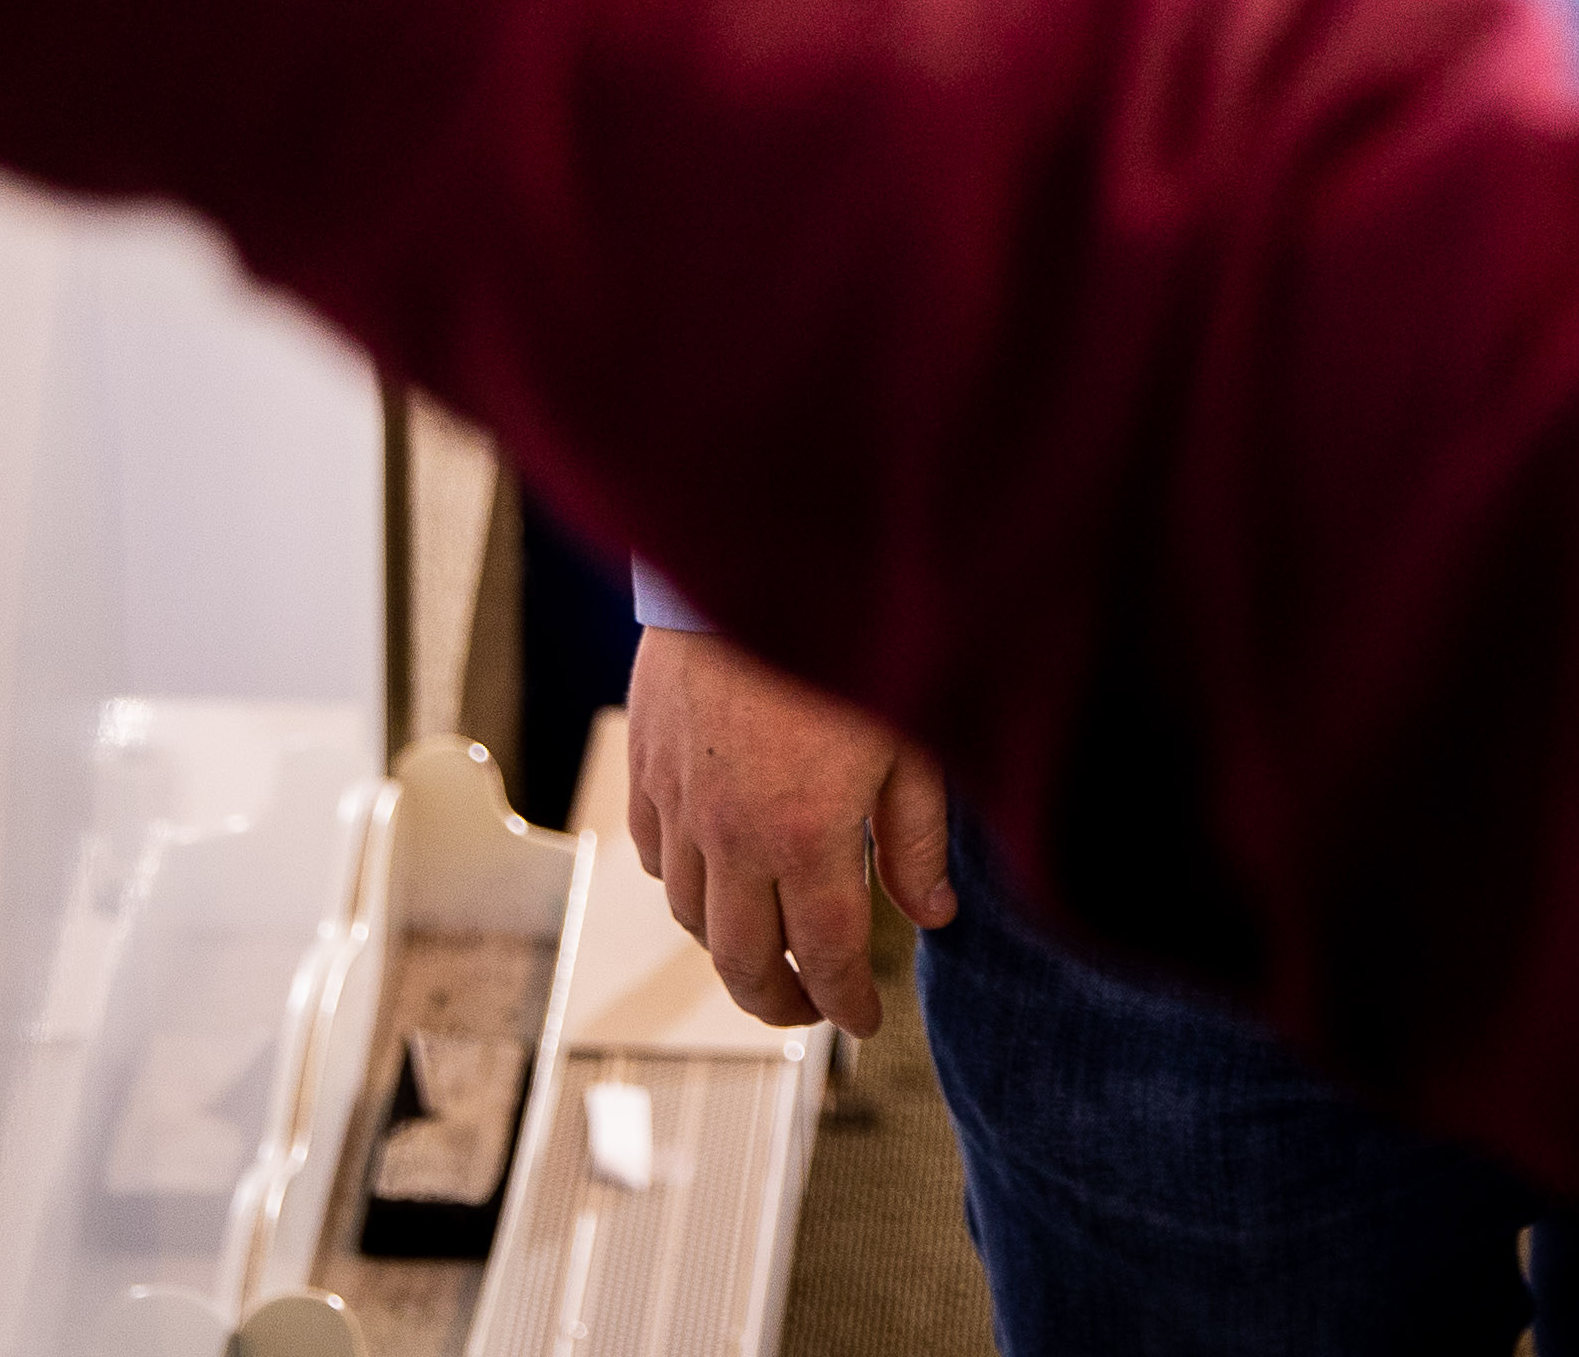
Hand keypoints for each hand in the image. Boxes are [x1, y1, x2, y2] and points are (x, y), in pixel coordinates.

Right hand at [627, 629, 953, 1035]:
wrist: (753, 558)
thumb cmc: (847, 640)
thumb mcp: (913, 741)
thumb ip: (918, 839)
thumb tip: (931, 917)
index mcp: (807, 837)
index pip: (825, 955)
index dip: (845, 1002)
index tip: (864, 1020)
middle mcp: (733, 836)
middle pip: (742, 960)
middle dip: (778, 1001)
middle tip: (809, 1010)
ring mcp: (680, 804)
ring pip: (690, 916)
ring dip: (729, 948)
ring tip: (768, 948)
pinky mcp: (647, 767)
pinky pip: (656, 858)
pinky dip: (685, 886)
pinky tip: (716, 877)